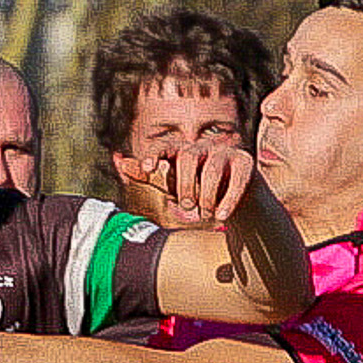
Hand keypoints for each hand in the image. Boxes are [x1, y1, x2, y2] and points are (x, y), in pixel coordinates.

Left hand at [117, 140, 255, 225]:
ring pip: (211, 168)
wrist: (237, 210)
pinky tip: (222, 216)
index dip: (155, 154)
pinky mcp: (245, 163)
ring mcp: (224, 153)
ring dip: (206, 195)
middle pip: (188, 156)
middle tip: (186, 206)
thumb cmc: (198, 201)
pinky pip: (236, 178)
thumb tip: (117, 159)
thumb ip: (145, 177)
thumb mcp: (170, 192)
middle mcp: (202, 148)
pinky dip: (228, 198)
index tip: (147, 169)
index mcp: (181, 154)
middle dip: (185, 183)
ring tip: (206, 215)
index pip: (165, 145)